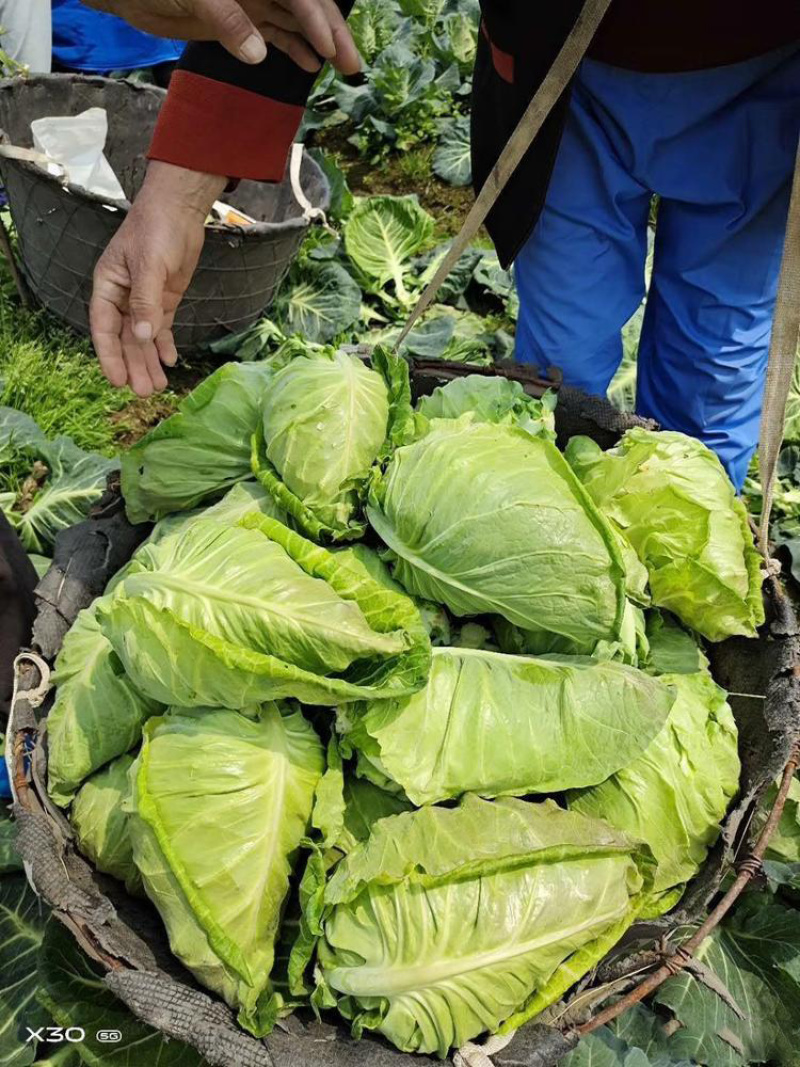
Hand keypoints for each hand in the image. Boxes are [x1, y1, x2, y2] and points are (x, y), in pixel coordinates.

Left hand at [83, 0, 359, 72]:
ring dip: (318, 44)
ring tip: (342, 70)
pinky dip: (293, 48)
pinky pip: (275, 33)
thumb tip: (258, 55)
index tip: (329, 47)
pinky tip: (310, 67)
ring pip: (295, 20)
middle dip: (330, 32)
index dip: (317, 17)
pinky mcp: (238, 20)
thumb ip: (227, 20)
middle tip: (353, 65)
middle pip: (305, 4)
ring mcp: (250, 0)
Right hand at [90, 161, 225, 396]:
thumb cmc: (155, 230)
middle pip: (126, 339)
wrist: (178, 210)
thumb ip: (145, 302)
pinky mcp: (164, 298)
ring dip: (150, 361)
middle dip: (134, 365)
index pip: (104, 328)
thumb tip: (143, 336)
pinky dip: (165, 345)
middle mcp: (123, 296)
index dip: (110, 356)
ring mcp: (144, 299)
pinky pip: (162, 327)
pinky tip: (170, 361)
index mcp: (108, 286)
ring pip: (144, 338)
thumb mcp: (148, 265)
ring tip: (158, 386)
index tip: (117, 380)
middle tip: (144, 392)